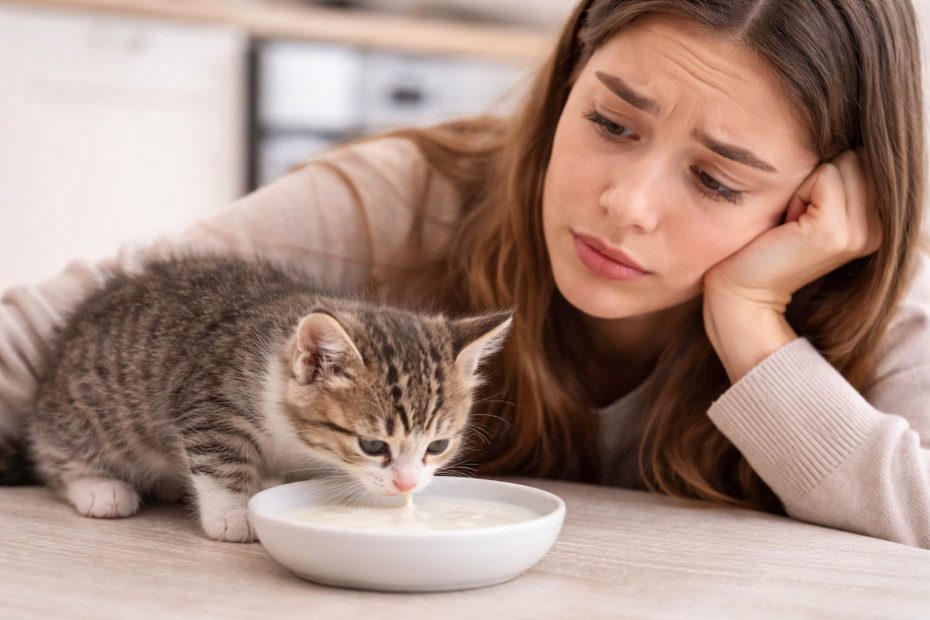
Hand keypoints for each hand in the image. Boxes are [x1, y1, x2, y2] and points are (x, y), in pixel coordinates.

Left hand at [704, 149, 881, 311]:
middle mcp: (879, 227)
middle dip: (816, 174)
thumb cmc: (764, 242)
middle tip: (793, 215)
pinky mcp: (834, 234)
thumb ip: (837, 177)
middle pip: (855, 155)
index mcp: (878, 219)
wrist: (741, 290)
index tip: (802, 209)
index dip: (824, 172)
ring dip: (805, 183)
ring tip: (790, 220)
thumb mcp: (808, 204)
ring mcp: (860, 233)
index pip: (864, 155)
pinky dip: (798, 191)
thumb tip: (840, 127)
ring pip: (841, 162)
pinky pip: (824, 177)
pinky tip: (786, 224)